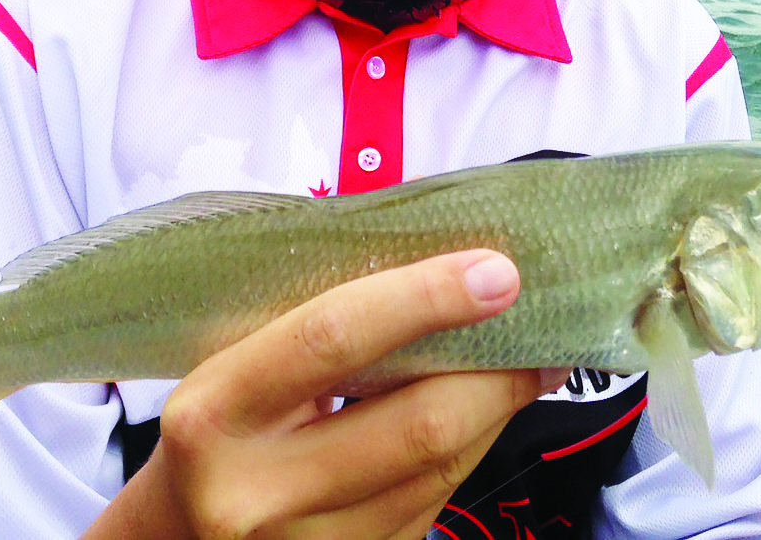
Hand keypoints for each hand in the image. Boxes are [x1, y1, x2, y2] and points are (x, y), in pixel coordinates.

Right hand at [92, 250, 560, 538]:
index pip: (333, 340)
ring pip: (441, 472)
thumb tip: (439, 255)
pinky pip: (434, 506)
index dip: (424, 300)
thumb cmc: (214, 428)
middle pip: (418, 425)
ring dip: (498, 410)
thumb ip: (319, 318)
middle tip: (546, 322)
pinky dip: (470, 451)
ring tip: (531, 359)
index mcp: (216, 414)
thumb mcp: (233, 364)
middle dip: (498, 370)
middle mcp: (258, 494)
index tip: (496, 272)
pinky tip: (481, 414)